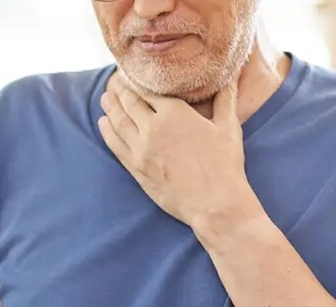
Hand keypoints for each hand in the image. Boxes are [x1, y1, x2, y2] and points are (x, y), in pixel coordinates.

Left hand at [99, 74, 264, 230]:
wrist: (215, 204)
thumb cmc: (225, 165)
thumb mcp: (228, 128)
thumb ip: (226, 98)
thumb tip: (232, 75)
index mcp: (175, 113)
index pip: (147, 89)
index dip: (137, 79)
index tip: (132, 73)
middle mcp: (153, 128)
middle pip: (129, 102)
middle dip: (120, 90)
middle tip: (115, 81)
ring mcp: (141, 149)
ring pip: (118, 121)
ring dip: (110, 106)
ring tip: (105, 97)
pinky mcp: (136, 168)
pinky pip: (114, 145)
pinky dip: (107, 131)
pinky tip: (103, 123)